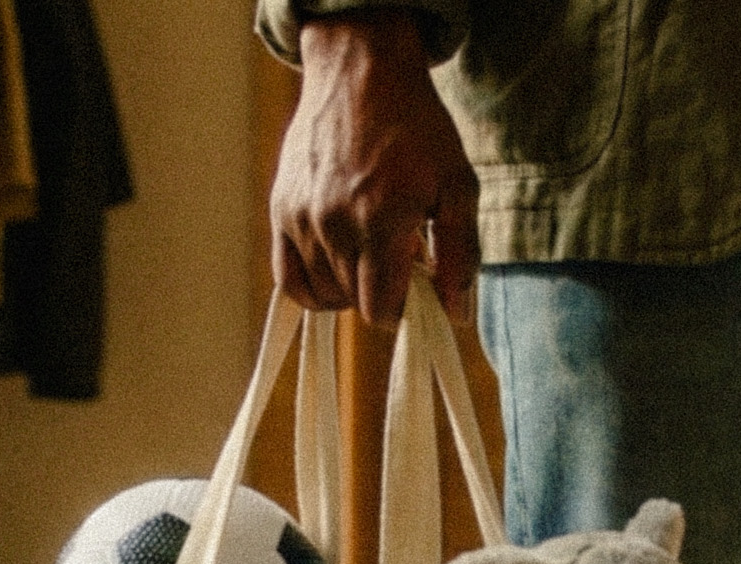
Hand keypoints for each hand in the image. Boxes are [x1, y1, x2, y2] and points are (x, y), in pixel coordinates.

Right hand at [271, 10, 479, 325]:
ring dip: (350, 287)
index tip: (416, 282)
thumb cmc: (417, 127)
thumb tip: (455, 313)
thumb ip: (459, 253)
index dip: (403, 308)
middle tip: (398, 255)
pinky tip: (335, 272)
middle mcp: (334, 225)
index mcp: (381, 221)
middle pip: (354, 303)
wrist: (362, 73)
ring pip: (323, 293)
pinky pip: (287, 279)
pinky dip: (312, 289)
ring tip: (370, 249)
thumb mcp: (457, 184)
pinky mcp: (281, 210)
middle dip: (382, 291)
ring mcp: (301, 218)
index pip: (380, 309)